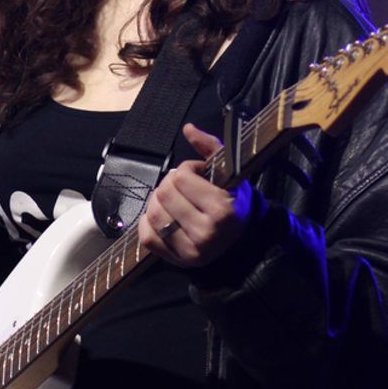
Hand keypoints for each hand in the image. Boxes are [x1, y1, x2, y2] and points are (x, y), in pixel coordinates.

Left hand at [136, 124, 251, 267]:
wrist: (241, 242)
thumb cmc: (234, 202)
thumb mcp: (229, 173)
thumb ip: (209, 147)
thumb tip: (188, 128)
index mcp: (222, 210)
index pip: (182, 177)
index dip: (187, 170)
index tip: (198, 175)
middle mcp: (206, 233)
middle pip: (163, 194)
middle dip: (170, 184)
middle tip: (182, 188)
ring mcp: (190, 250)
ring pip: (152, 213)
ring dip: (157, 201)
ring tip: (172, 201)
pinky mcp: (176, 260)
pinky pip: (146, 235)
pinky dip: (148, 222)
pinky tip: (162, 216)